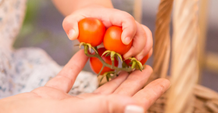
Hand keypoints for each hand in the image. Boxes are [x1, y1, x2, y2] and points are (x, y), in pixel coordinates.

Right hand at [0, 50, 168, 112]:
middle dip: (135, 79)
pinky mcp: (52, 96)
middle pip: (118, 94)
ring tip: (126, 60)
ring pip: (96, 86)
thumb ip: (108, 109)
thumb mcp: (78, 112)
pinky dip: (76, 66)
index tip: (165, 80)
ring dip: (111, 72)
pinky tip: (84, 54)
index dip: (150, 92)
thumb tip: (140, 111)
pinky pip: (67, 79)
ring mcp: (69, 105)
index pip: (131, 104)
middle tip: (151, 65)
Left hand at [62, 5, 152, 59]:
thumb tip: (73, 35)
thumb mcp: (72, 19)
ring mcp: (132, 32)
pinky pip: (145, 47)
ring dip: (144, 52)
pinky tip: (134, 65)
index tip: (124, 41)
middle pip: (142, 31)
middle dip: (138, 46)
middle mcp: (126, 23)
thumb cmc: (83, 19)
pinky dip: (144, 56)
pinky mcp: (133, 41)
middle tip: (127, 58)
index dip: (129, 29)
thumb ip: (70, 25)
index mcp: (114, 16)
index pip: (127, 19)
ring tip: (133, 64)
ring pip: (147, 39)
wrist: (93, 19)